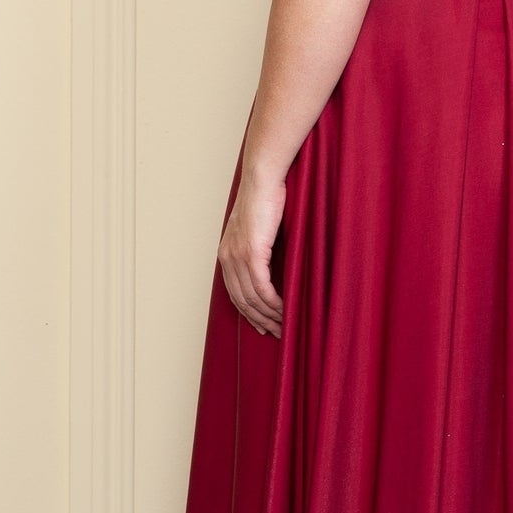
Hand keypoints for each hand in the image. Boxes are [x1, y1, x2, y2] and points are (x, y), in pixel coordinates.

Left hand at [218, 167, 284, 336]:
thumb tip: (272, 266)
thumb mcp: (257, 228)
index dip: (250, 313)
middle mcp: (228, 258)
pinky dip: (273, 302)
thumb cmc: (265, 199)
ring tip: (285, 325)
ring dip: (270, 315)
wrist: (262, 179)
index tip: (264, 325)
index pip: (235, 294)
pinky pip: (262, 287)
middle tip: (278, 332)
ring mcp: (238, 256)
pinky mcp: (252, 252)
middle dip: (261, 320)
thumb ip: (259, 247)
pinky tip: (285, 309)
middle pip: (242, 301)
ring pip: (253, 298)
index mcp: (226, 254)